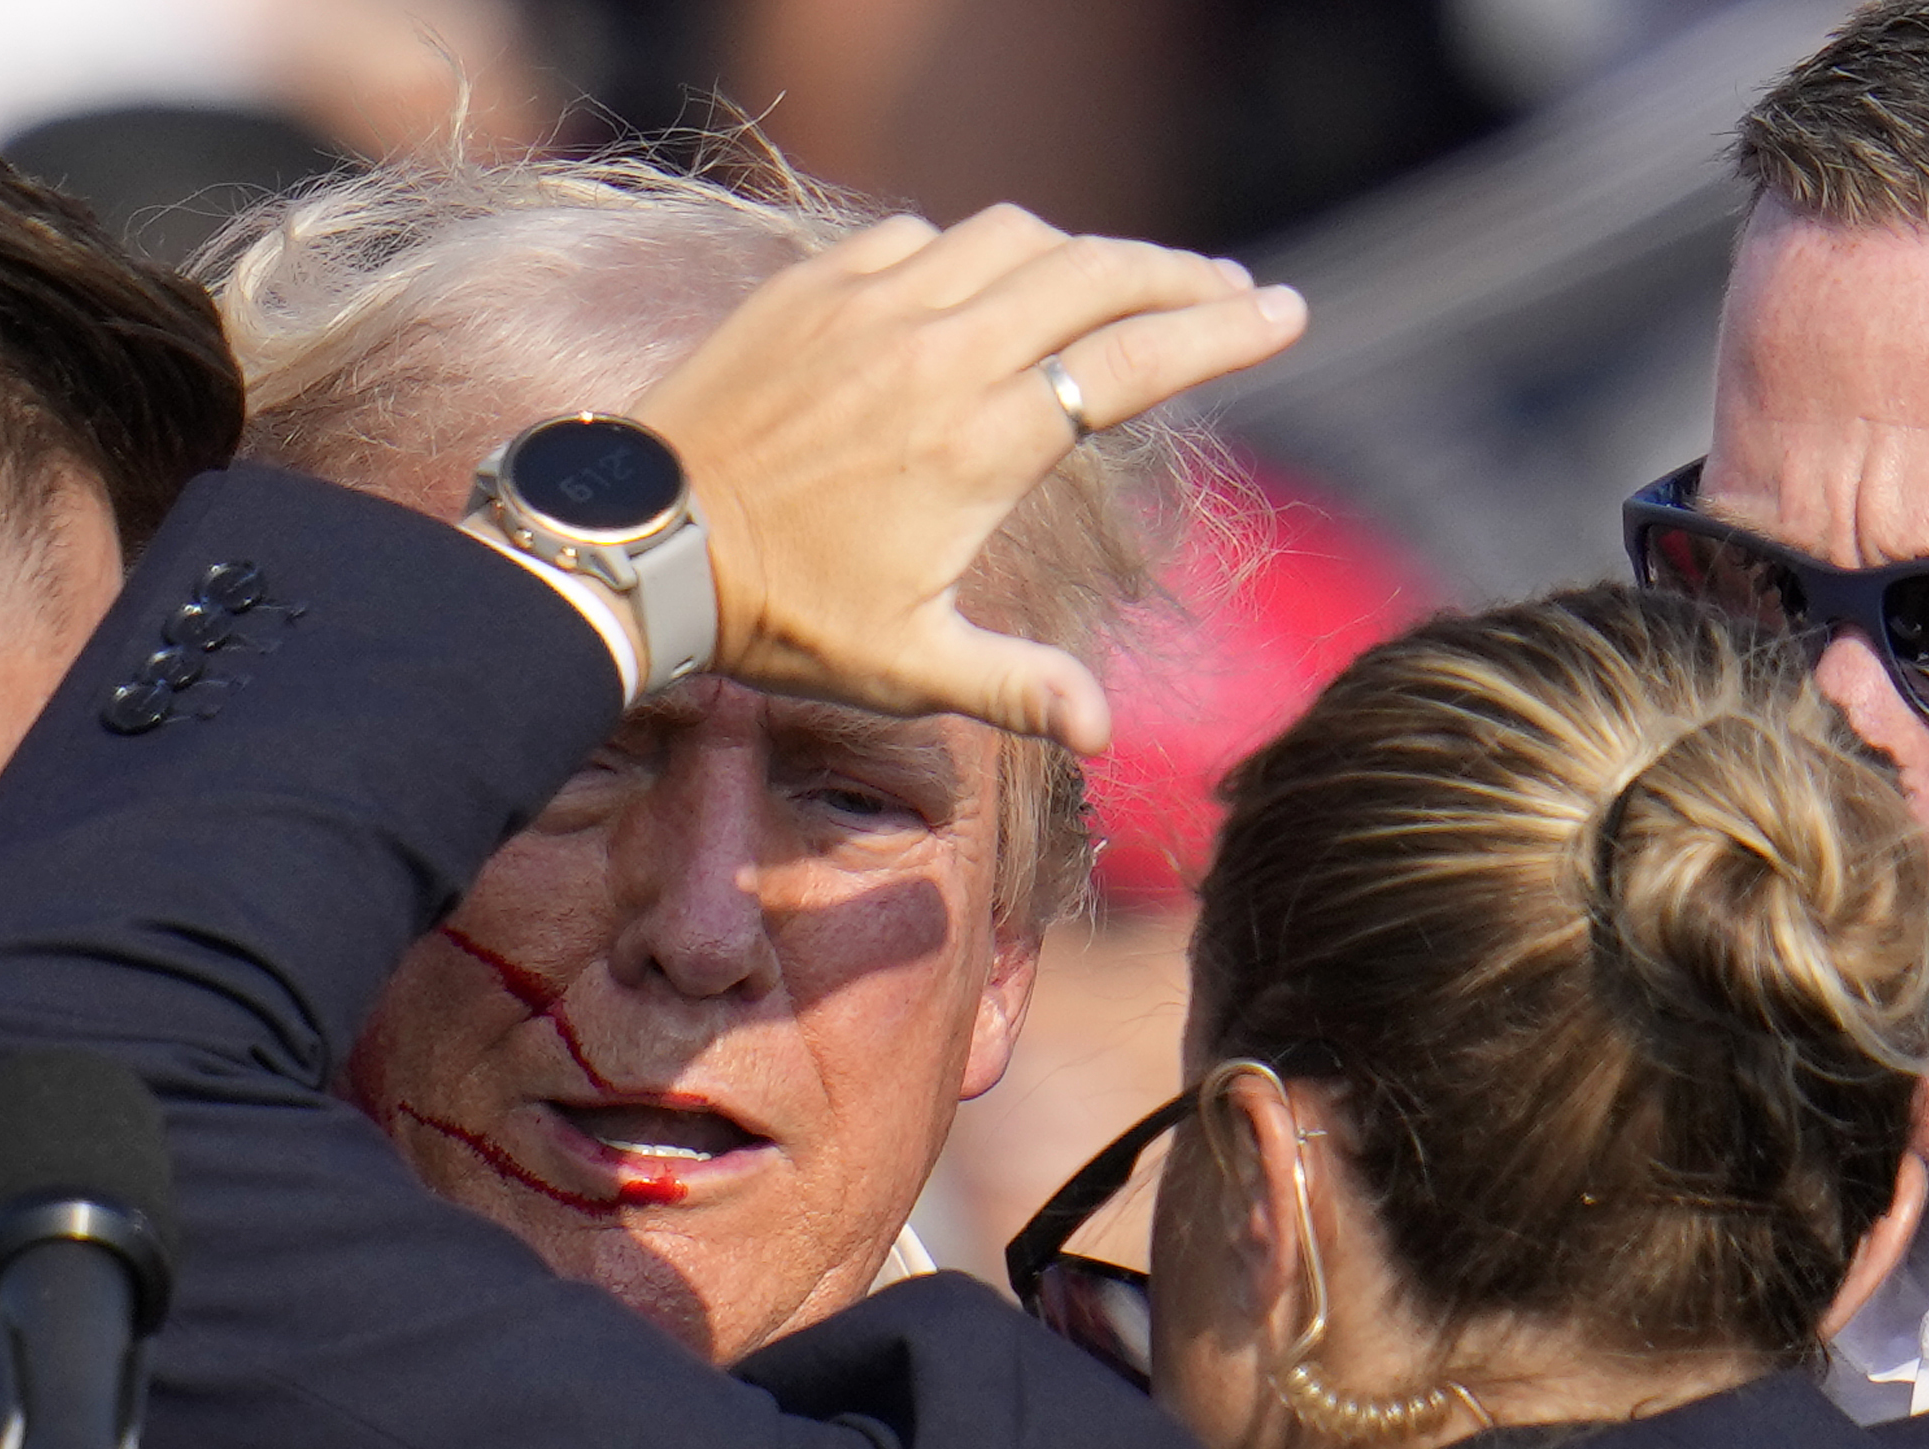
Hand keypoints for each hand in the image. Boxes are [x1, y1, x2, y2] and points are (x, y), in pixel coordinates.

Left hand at [632, 204, 1306, 750]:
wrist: (645, 544)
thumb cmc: (777, 617)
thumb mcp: (906, 666)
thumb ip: (1017, 688)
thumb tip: (1105, 733)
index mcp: (983, 438)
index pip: (1135, 359)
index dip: (1223, 331)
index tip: (1283, 313)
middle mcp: (941, 350)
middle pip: (1097, 274)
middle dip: (1178, 274)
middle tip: (1227, 288)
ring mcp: (875, 306)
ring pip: (1015, 236)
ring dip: (1082, 251)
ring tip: (1120, 280)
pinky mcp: (816, 288)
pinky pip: (922, 235)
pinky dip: (975, 247)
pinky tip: (987, 277)